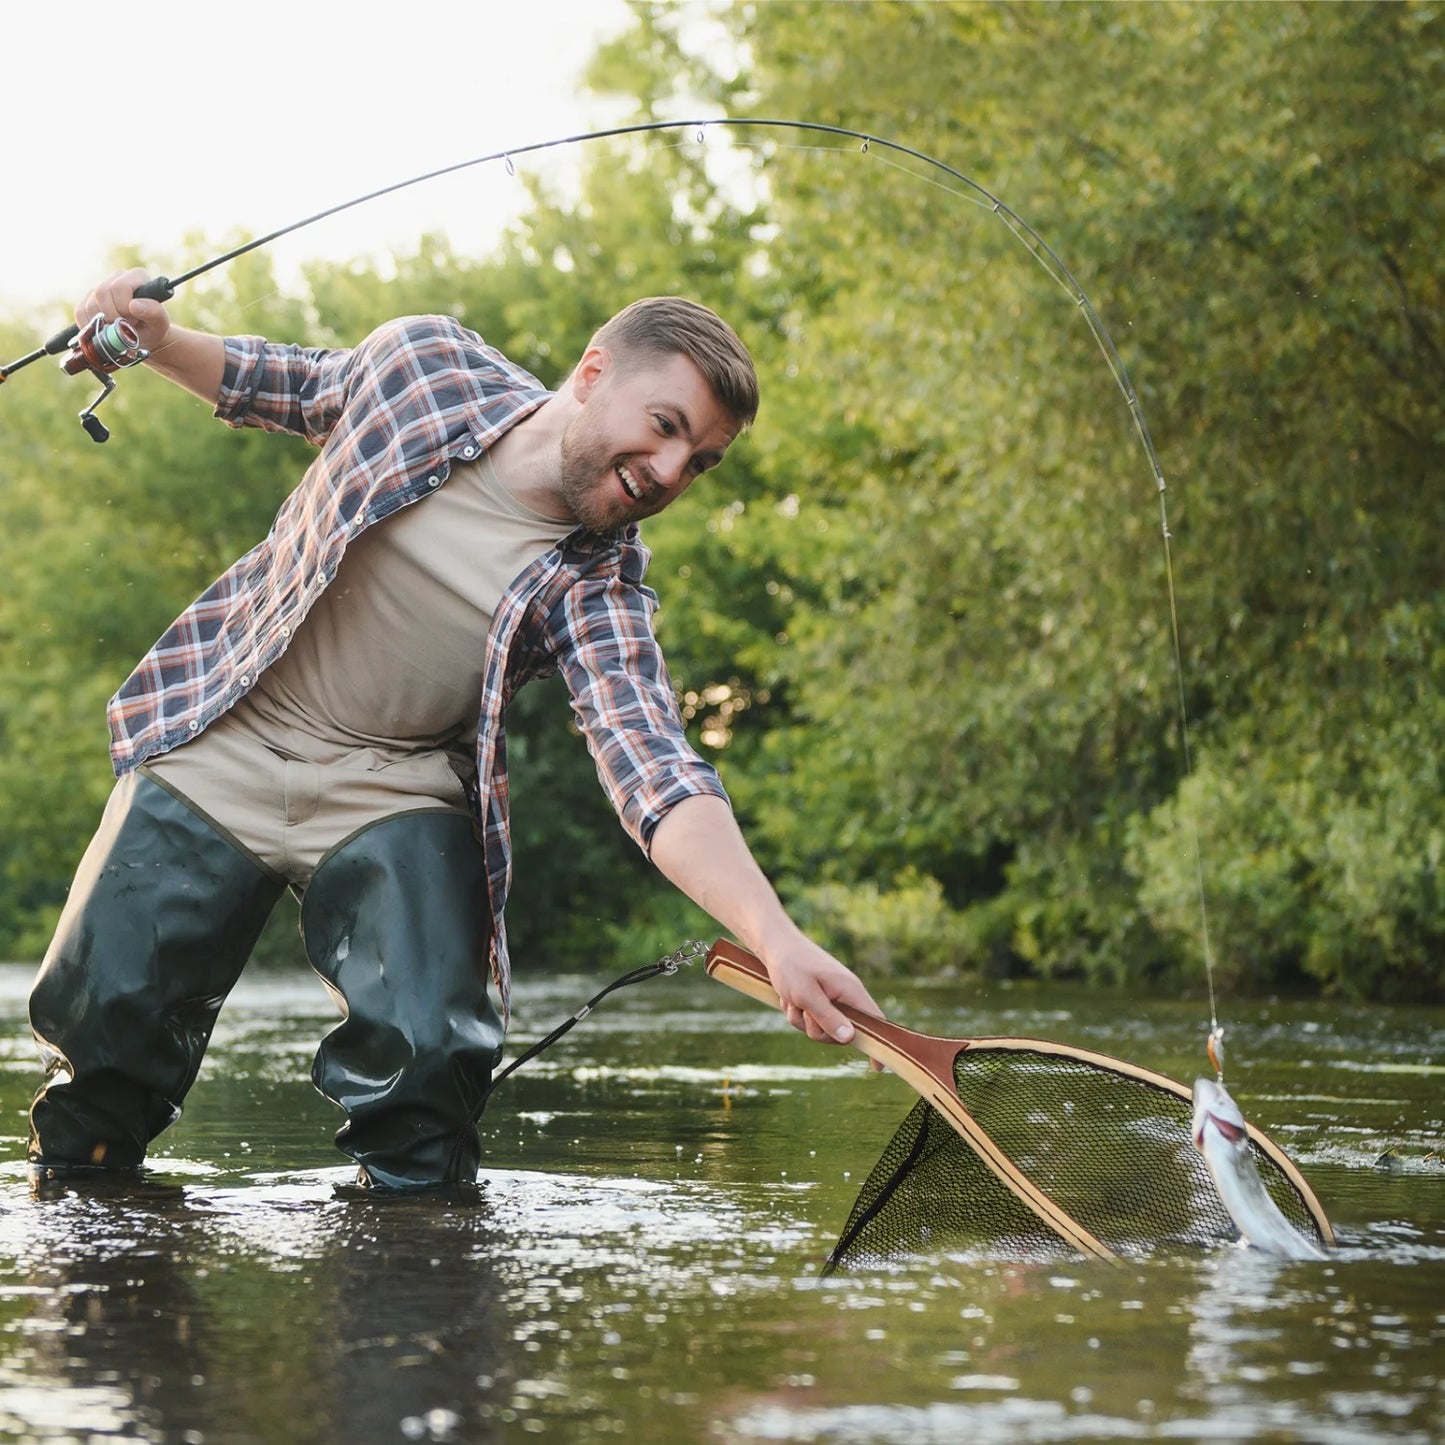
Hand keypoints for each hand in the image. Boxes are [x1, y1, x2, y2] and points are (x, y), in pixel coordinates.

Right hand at [78, 268, 171, 354]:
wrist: (142, 337)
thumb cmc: (153, 328)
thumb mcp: (160, 323)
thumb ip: (154, 312)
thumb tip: (134, 305)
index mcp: (137, 277)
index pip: (120, 286)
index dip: (123, 307)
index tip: (134, 320)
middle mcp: (118, 277)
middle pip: (101, 292)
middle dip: (113, 315)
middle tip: (125, 326)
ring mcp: (101, 287)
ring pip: (89, 303)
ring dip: (103, 322)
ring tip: (118, 327)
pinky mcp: (87, 299)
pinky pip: (80, 312)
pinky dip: (91, 326)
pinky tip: (106, 329)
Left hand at [758, 932, 885, 1056]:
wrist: (775, 946)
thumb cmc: (791, 967)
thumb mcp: (807, 995)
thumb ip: (828, 1017)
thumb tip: (850, 1040)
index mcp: (850, 991)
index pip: (874, 1021)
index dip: (877, 1043)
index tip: (878, 1068)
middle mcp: (845, 996)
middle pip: (841, 1033)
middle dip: (818, 1029)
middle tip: (804, 1011)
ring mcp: (831, 999)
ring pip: (820, 1029)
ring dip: (802, 1020)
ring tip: (792, 999)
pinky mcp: (818, 1001)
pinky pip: (809, 1021)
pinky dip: (796, 1013)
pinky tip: (788, 997)